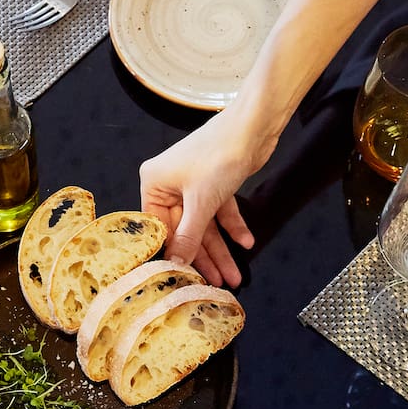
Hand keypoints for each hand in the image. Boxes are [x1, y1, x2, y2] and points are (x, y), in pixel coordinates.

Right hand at [139, 110, 273, 286]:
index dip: (173, 253)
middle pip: (185, 229)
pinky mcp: (215, 182)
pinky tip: (245, 242)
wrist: (253, 126)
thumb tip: (175, 263)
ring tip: (234, 274)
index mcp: (154, 182)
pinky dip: (233, 226)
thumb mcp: (201, 202)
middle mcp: (170, 183)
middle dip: (205, 256)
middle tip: (217, 281)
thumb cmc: (219, 154)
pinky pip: (220, 211)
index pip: (159, 227)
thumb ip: (188, 236)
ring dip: (221, 248)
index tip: (184, 278)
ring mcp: (193, 183)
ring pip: (205, 224)